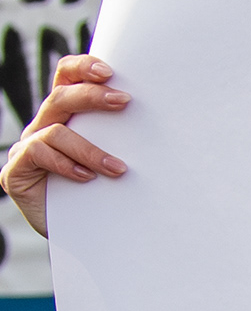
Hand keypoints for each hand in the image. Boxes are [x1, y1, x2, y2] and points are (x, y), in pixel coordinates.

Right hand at [5, 53, 127, 237]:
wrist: (85, 241)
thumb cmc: (107, 198)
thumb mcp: (118, 165)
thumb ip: (127, 142)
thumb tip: (174, 127)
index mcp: (66, 118)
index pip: (66, 79)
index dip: (81, 68)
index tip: (109, 71)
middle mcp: (43, 127)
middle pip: (61, 98)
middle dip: (92, 96)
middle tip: (124, 101)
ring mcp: (27, 148)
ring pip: (54, 131)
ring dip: (89, 148)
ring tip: (119, 168)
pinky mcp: (16, 172)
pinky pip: (37, 154)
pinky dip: (65, 164)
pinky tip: (87, 178)